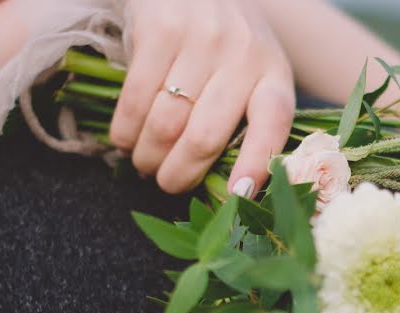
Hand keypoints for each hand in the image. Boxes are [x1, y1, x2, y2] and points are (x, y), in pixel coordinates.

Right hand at [110, 0, 294, 196]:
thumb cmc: (224, 43)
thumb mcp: (251, 73)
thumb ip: (244, 119)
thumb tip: (228, 190)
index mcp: (273, 73)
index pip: (273, 123)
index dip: (256, 164)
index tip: (237, 195)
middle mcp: (243, 54)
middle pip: (206, 136)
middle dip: (179, 174)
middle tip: (166, 184)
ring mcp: (201, 39)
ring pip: (166, 123)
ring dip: (148, 156)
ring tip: (145, 163)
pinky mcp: (159, 29)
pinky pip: (136, 99)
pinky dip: (126, 131)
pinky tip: (126, 140)